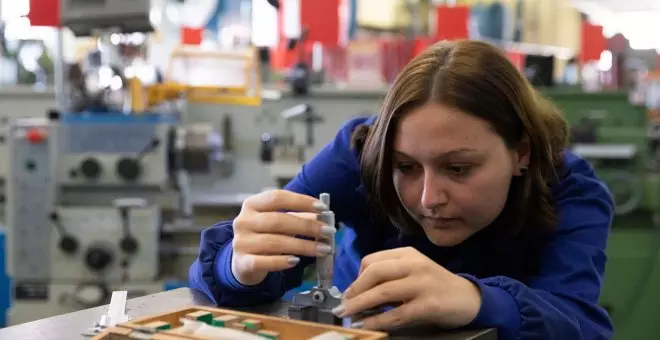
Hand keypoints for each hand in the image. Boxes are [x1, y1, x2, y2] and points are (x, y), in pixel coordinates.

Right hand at [231, 190, 335, 285]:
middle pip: (278, 220)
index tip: (323, 208)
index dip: (301, 201)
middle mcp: (243, 221)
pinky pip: (264, 261)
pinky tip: (296, 261)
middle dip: (307, 226)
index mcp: (252, 204)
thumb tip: (325, 218)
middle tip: (329, 232)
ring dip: (303, 246)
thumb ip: (300, 218)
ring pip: (274, 242)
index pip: (278, 198)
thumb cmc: (265, 236)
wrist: (242, 262)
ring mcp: (241, 242)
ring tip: (323, 249)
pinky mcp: (242, 263)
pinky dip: (282, 261)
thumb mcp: (280, 224)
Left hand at [333, 247, 481, 329]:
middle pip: (375, 272)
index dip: (356, 277)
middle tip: (343, 304)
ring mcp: (422, 283)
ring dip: (360, 305)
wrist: (469, 299)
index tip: (349, 292)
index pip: (372, 260)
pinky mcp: (429, 304)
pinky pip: (397, 313)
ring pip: (383, 292)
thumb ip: (390, 276)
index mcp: (407, 254)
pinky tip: (366, 324)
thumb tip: (357, 292)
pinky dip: (378, 320)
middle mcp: (414, 264)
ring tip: (347, 314)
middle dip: (354, 290)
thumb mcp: (413, 272)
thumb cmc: (435, 286)